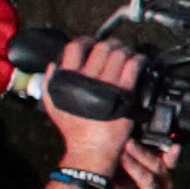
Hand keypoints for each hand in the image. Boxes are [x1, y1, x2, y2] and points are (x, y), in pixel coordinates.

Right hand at [50, 36, 143, 175]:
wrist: (91, 147)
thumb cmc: (74, 128)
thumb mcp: (53, 104)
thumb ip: (49, 83)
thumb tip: (53, 64)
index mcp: (67, 79)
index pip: (74, 48)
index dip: (85, 41)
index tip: (91, 42)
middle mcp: (86, 79)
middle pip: (101, 48)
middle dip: (110, 44)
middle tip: (115, 47)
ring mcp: (106, 85)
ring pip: (119, 54)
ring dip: (126, 50)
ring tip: (127, 52)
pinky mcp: (124, 92)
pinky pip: (133, 66)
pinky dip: (138, 59)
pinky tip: (140, 61)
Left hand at [107, 136, 179, 188]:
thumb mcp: (130, 171)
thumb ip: (129, 154)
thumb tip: (117, 134)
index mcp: (159, 171)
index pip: (168, 158)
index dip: (171, 152)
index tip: (170, 144)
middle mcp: (160, 183)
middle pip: (157, 165)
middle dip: (142, 152)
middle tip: (128, 141)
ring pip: (147, 180)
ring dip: (134, 166)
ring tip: (121, 156)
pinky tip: (112, 182)